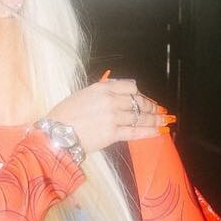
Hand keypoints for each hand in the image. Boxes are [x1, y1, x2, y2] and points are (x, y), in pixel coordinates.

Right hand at [46, 77, 172, 156]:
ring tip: (164, 121)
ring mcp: (113, 117)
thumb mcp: (82, 95)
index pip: (130, 86)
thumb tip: (115, 94)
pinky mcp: (112, 134)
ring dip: (154, 119)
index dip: (139, 93)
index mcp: (102, 88)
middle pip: (137, 101)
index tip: (142, 98)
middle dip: (150, 106)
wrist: (56, 134)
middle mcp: (110, 100)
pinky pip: (135, 132)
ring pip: (139, 116)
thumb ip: (101, 93)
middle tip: (158, 110)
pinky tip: (158, 132)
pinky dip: (148, 132)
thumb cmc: (63, 115)